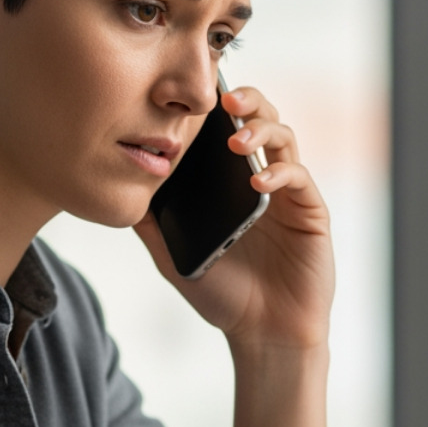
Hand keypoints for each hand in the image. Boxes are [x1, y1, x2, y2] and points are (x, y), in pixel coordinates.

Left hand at [134, 85, 333, 349]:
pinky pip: (299, 177)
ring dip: (261, 128)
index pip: (226, 125)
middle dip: (246, 98)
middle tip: (224, 97)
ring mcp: (289, 192)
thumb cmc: (223, 293)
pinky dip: (278, 173)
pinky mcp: (311, 211)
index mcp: (231, 180)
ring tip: (236, 138)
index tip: (192, 92)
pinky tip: (257, 182)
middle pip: (261, 117)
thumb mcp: (173, 254)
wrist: (262, 333)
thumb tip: (117, 186)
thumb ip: (150, 220)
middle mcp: (262, 176)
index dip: (214, 104)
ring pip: (284, 137)